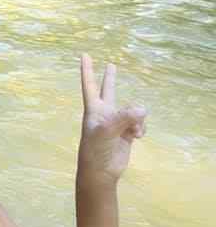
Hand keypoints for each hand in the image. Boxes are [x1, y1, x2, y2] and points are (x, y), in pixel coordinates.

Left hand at [77, 54, 146, 186]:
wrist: (101, 171)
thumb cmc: (96, 149)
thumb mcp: (107, 131)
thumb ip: (124, 117)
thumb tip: (142, 109)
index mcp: (94, 109)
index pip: (90, 85)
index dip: (87, 70)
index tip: (84, 55)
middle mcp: (105, 113)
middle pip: (109, 91)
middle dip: (110, 78)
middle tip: (111, 64)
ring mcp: (116, 122)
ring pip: (134, 111)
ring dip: (138, 120)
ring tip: (132, 132)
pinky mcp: (127, 132)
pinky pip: (140, 123)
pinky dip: (141, 128)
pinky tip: (137, 137)